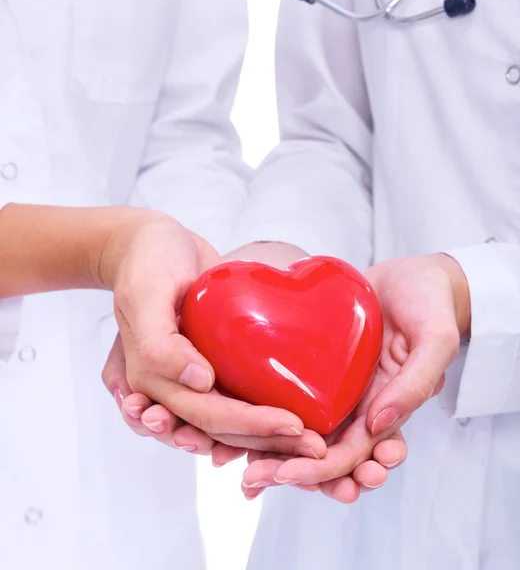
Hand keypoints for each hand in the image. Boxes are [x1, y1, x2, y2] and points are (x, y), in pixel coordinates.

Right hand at [100, 215, 324, 452]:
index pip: (205, 415)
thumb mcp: (145, 294)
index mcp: (151, 379)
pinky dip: (261, 414)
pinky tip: (294, 423)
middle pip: (222, 429)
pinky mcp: (207, 364)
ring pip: (231, 423)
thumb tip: (200, 383)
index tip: (295, 426)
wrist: (151, 243)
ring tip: (313, 443)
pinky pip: (234, 397)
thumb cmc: (146, 263)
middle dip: (269, 441)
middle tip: (318, 447)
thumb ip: (159, 343)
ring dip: (269, 438)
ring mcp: (189, 379)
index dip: (250, 427)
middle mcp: (170, 388)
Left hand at [240, 253, 468, 501]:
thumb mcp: (435, 340)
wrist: (414, 276)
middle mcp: (359, 406)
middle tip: (255, 478)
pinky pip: (294, 395)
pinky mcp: (320, 366)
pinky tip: (242, 425)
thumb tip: (378, 424)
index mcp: (387, 409)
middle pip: (324, 452)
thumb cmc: (431, 304)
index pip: (355, 453)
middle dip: (292, 470)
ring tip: (242, 465)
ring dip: (276, 452)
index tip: (291, 474)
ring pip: (305, 431)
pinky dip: (271, 415)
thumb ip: (415, 383)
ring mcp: (338, 388)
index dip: (326, 470)